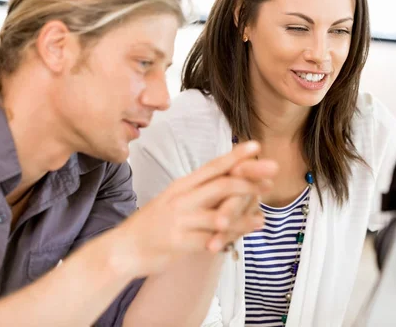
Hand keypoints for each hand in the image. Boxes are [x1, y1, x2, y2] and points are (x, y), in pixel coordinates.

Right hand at [115, 141, 277, 277]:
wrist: (123, 249)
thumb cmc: (152, 225)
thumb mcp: (174, 201)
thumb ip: (199, 192)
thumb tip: (229, 183)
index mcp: (181, 186)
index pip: (212, 166)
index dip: (235, 156)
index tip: (256, 146)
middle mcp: (181, 199)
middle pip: (220, 184)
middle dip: (249, 177)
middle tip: (272, 171)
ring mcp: (180, 220)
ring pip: (219, 211)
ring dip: (246, 208)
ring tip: (265, 206)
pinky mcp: (179, 242)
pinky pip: (212, 238)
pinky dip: (233, 233)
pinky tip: (249, 229)